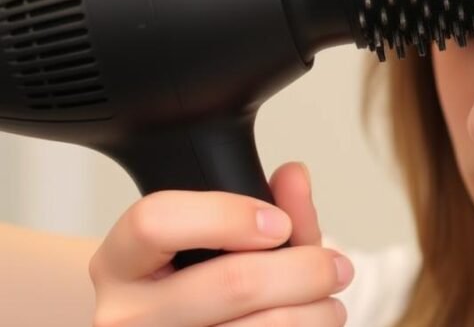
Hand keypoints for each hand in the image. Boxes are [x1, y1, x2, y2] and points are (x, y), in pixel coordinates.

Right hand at [88, 162, 352, 325]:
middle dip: (303, 271)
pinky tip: (312, 324)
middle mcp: (125, 315)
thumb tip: (295, 176)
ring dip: (313, 314)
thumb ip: (267, 204)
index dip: (227, 216)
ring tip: (328, 303)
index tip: (278, 223)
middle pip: (231, 283)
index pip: (156, 222)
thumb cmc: (197, 283)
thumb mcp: (221, 239)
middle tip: (335, 267)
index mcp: (121, 262)